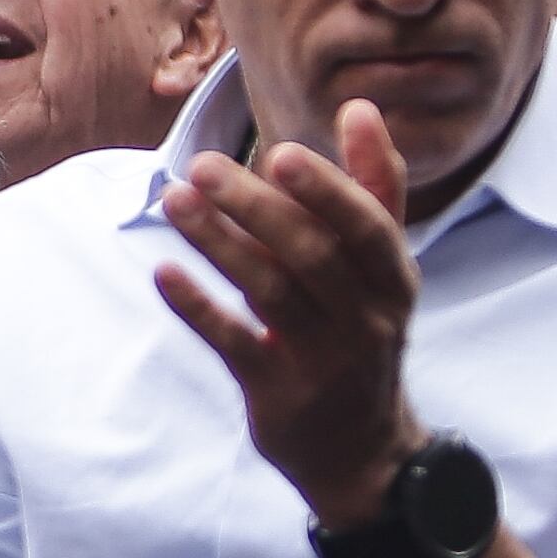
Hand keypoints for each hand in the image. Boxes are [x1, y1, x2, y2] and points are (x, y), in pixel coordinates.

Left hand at [155, 99, 423, 529]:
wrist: (363, 450)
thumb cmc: (363, 332)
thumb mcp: (382, 268)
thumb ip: (373, 190)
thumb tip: (359, 107)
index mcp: (394, 280)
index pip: (367, 227)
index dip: (327, 189)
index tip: (279, 151)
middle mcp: (367, 318)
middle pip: (312, 254)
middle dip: (256, 208)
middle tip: (201, 166)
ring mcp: (324, 359)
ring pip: (270, 293)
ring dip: (218, 244)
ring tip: (173, 200)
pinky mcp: (280, 394)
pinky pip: (235, 345)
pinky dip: (199, 307)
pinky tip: (162, 271)